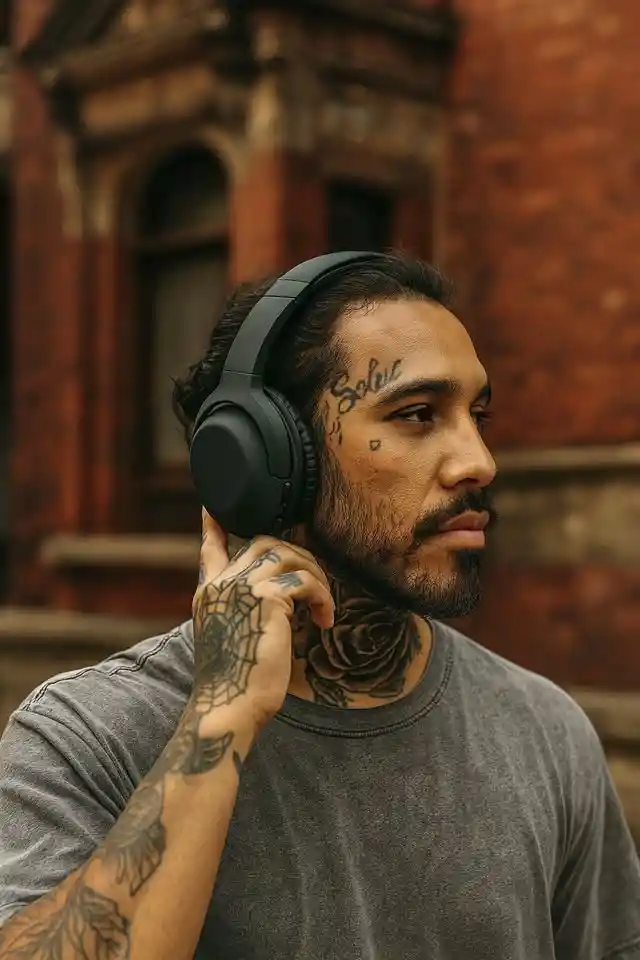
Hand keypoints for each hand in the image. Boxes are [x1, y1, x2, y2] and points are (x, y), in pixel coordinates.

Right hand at [190, 512, 334, 732]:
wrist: (230, 708)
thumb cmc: (236, 686)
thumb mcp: (233, 640)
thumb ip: (242, 612)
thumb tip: (275, 603)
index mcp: (208, 593)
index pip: (210, 548)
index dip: (214, 525)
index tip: (212, 508)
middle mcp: (221, 584)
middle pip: (262, 542)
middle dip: (295, 555)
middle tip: (314, 585)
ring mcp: (242, 587)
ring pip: (288, 555)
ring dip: (314, 577)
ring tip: (323, 608)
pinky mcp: (267, 599)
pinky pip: (305, 580)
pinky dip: (321, 597)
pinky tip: (324, 620)